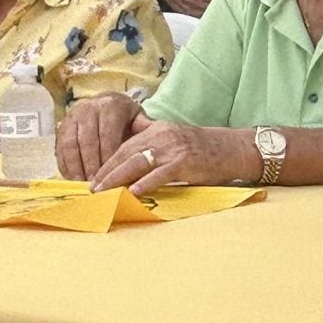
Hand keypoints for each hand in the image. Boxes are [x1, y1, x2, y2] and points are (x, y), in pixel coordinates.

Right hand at [55, 93, 145, 181]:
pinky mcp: (61, 127)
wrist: (106, 103)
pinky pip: (60, 147)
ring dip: (76, 166)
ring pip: (71, 144)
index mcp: (111, 105)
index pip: (108, 133)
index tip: (110, 175)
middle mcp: (89, 108)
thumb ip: (144, 132)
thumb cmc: (125, 118)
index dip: (107, 156)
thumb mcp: (138, 119)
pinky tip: (72, 178)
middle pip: (88, 140)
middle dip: (91, 164)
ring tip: (83, 183)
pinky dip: (65, 164)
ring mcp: (73, 117)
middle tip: (96, 184)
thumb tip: (150, 150)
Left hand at [93, 119, 254, 192]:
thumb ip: (151, 143)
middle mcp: (161, 135)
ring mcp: (173, 148)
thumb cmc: (200, 148)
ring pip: (138, 163)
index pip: (124, 145)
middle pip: (126, 154)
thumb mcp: (172, 139)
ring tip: (104, 192)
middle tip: (91, 188)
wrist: (231, 148)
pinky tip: (133, 193)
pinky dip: (145, 184)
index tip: (93, 176)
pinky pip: (160, 174)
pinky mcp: (184, 161)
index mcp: (156, 129)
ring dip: (118, 179)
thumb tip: (126, 157)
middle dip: (106, 172)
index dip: (106, 162)